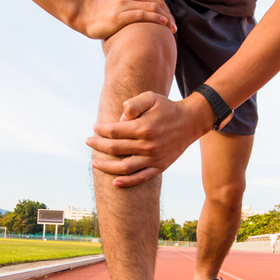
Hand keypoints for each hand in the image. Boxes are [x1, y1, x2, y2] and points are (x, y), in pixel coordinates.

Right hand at [71, 0, 176, 38]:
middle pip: (156, 1)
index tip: (170, 19)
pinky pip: (143, 15)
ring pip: (152, 8)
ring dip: (166, 19)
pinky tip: (164, 24)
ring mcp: (124, 1)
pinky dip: (156, 19)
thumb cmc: (104, 6)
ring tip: (172, 28)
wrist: (85, 15)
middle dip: (168, 14)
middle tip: (174, 26)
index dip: (165, 7)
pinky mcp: (121, 14)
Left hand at [86, 92, 213, 186]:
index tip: (95, 128)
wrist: (190, 122)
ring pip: (124, 167)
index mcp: (143, 127)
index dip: (101, 130)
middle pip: (115, 149)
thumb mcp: (151, 97)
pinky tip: (114, 182)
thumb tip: (120, 120)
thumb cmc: (167, 108)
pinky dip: (127, 182)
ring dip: (106, 167)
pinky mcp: (159, 166)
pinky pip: (140, 178)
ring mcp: (154, 158)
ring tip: (95, 163)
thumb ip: (132, 104)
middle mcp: (148, 145)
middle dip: (98, 146)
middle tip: (88, 142)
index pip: (114, 131)